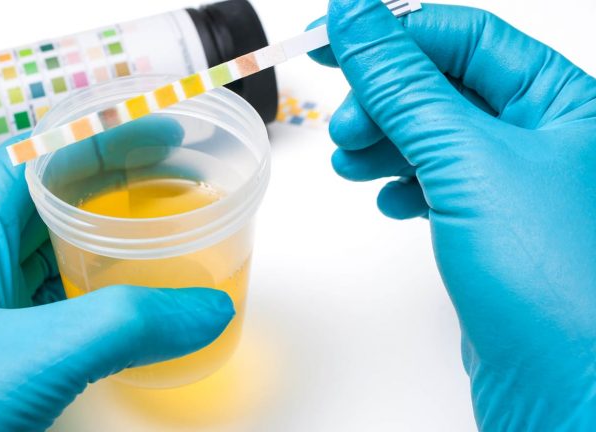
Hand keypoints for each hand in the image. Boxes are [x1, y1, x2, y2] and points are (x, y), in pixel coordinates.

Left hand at [0, 119, 233, 429]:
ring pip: (50, 257)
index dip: (92, 136)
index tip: (153, 132)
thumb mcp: (35, 358)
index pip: (27, 163)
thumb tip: (207, 306)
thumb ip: (126, 326)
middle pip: (44, 204)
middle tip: (170, 174)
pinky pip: (56, 307)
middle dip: (108, 182)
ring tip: (157, 225)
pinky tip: (129, 299)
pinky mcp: (0, 359)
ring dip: (103, 239)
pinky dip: (96, 294)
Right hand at [309, 1, 595, 428]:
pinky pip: (435, 181)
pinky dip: (402, 182)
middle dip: (384, 99)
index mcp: (562, 102)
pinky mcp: (489, 227)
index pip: (465, 38)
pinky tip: (390, 199)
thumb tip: (358, 20)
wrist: (564, 386)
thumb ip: (404, 84)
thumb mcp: (466, 158)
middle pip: (444, 85)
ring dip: (385, 143)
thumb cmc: (554, 280)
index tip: (333, 39)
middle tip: (345, 124)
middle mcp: (544, 138)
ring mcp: (515, 185)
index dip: (394, 35)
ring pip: (432, 135)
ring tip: (353, 163)